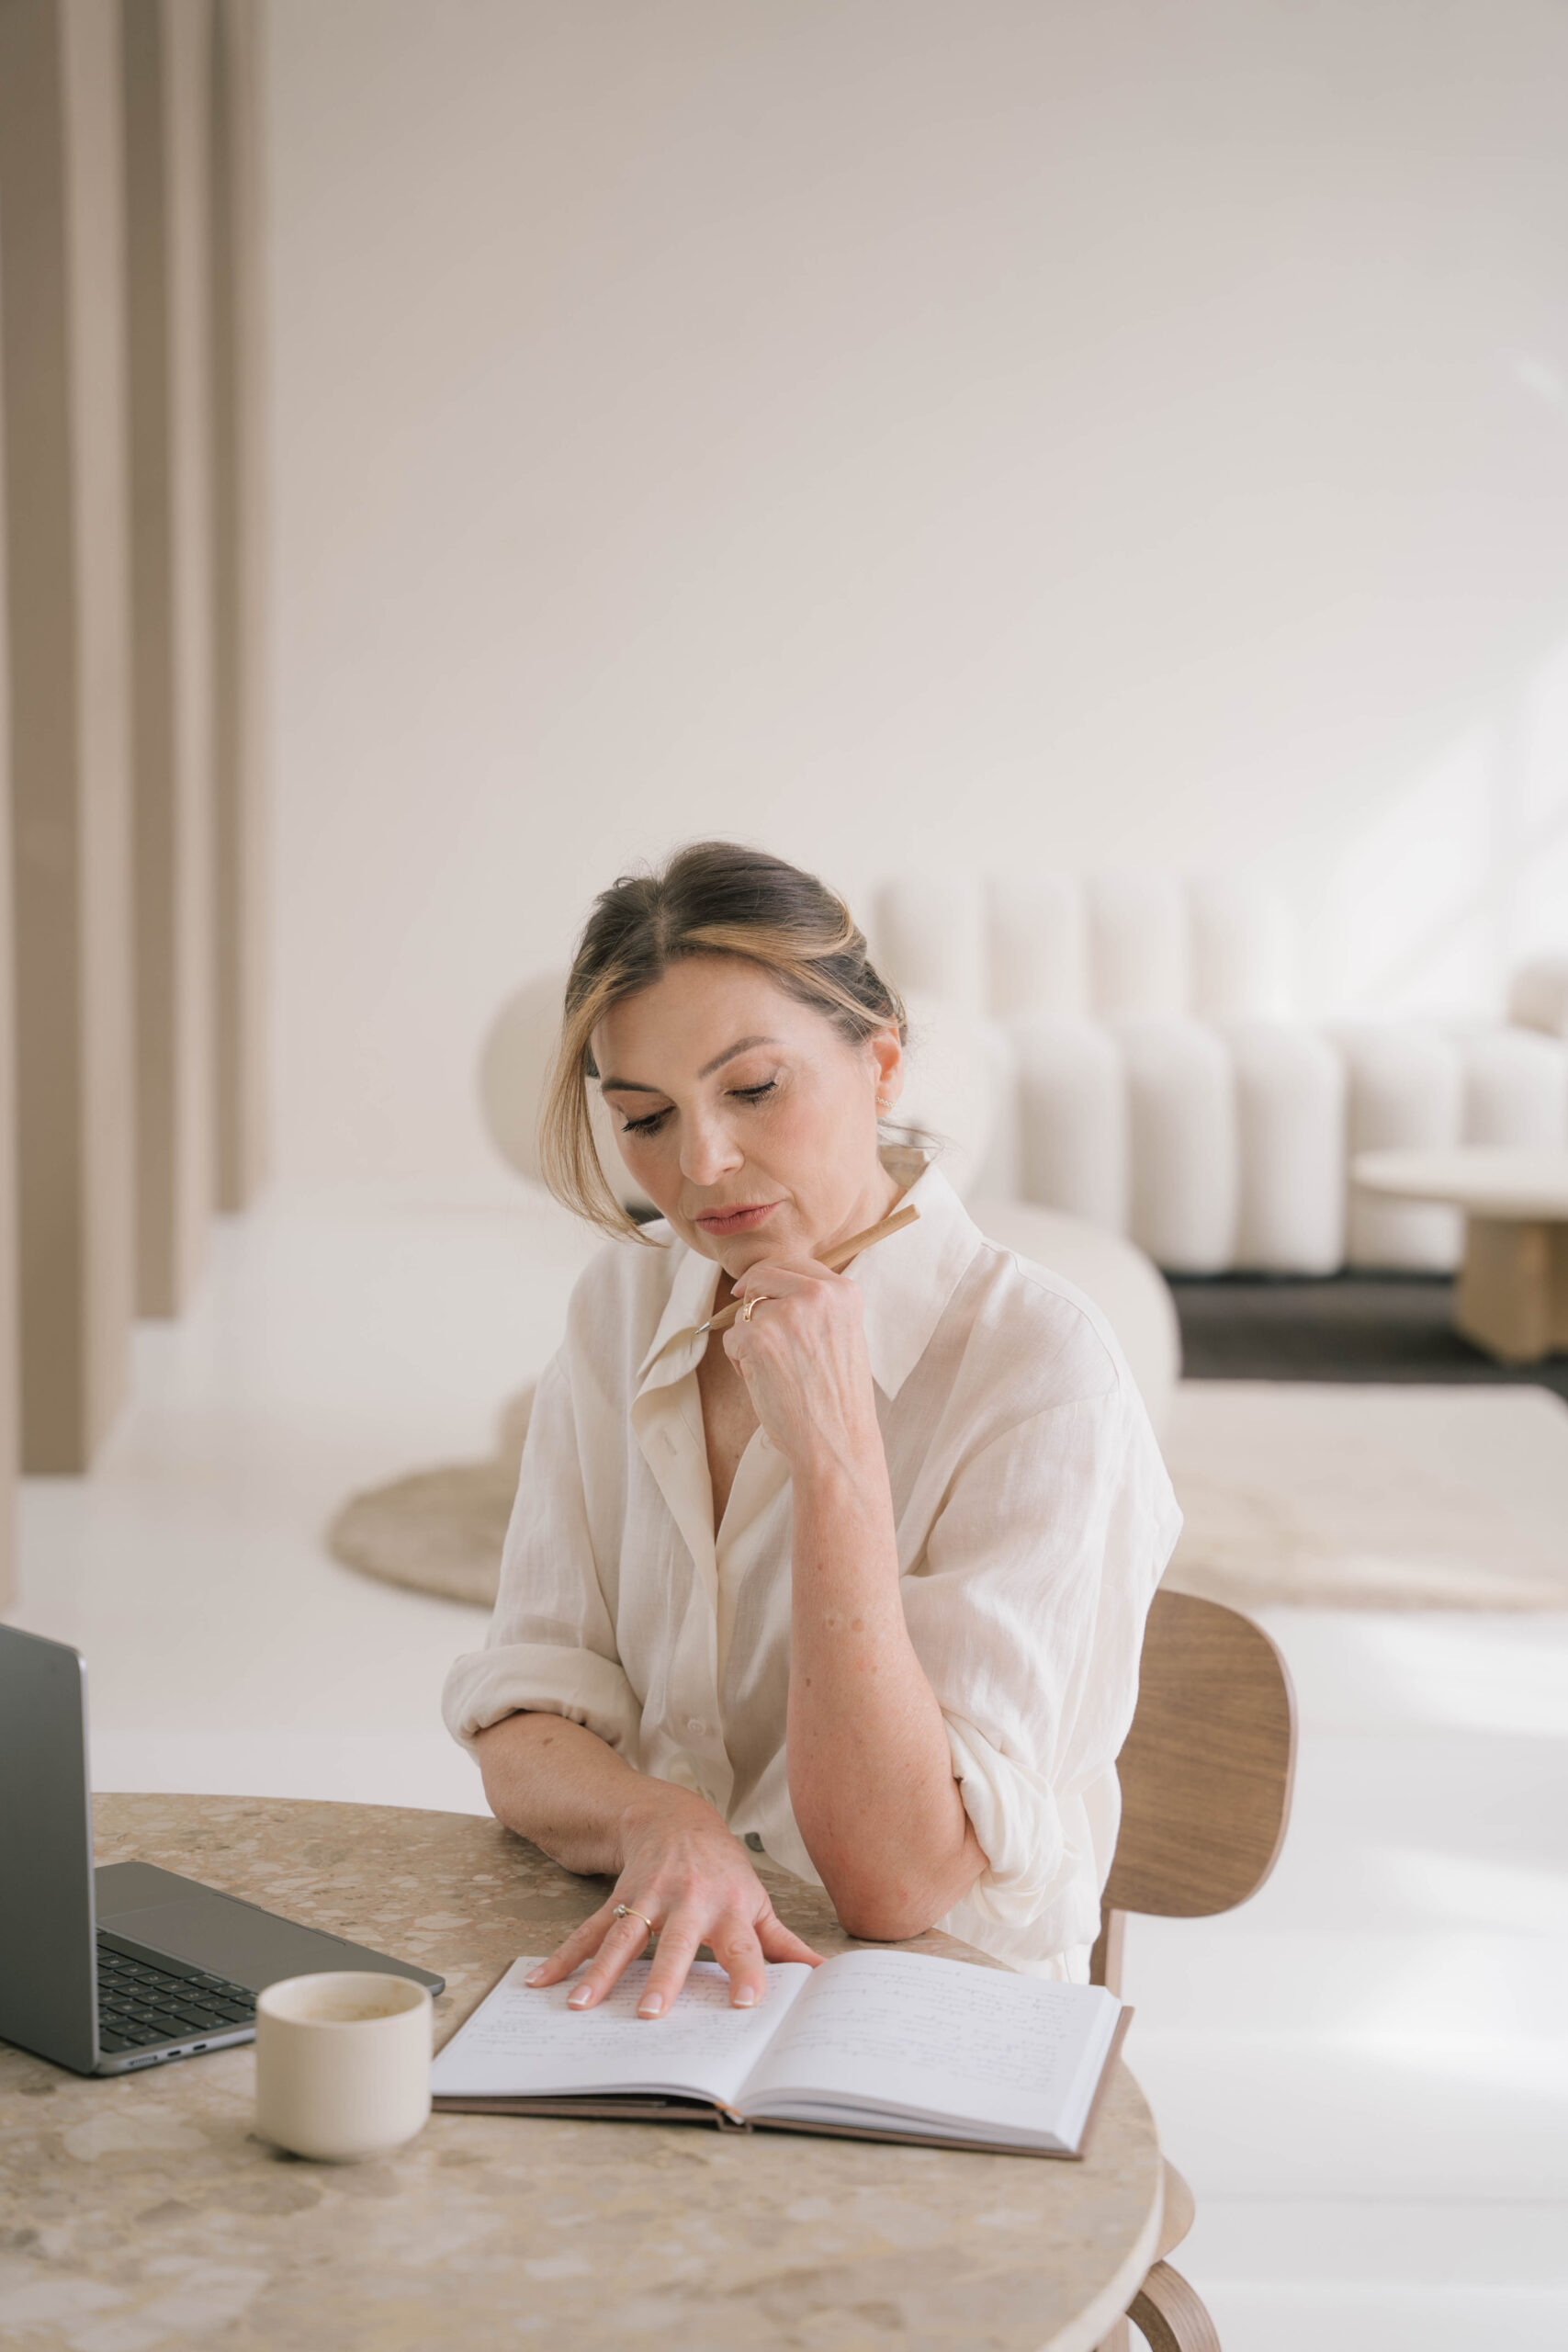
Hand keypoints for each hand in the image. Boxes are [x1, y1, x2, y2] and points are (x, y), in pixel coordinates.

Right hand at [524, 1787, 820, 2017]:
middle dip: (664, 1978)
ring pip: (624, 1937)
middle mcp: (689, 1902)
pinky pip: (590, 1930)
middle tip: (650, 2014)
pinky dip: (565, 1957)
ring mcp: (649, 1898)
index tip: (747, 2004)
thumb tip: (826, 1976)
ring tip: (580, 2005)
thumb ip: (784, 1944)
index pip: (744, 1946)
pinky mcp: (619, 1898)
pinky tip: (542, 1982)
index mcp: (729, 1909)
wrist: (676, 1818)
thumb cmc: (723, 1870)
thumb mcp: (757, 1900)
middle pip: (676, 1944)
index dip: (748, 1973)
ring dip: (600, 1973)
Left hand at [723, 1255, 880, 1472]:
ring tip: (776, 1371)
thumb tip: (771, 1286)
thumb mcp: (843, 1335)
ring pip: (746, 1310)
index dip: (771, 1278)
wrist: (837, 1440)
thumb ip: (817, 1307)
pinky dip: (739, 1361)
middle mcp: (817, 1294)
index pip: (795, 1264)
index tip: (756, 1289)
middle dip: (751, 1298)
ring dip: (750, 1337)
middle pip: (763, 1275)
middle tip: (753, 1328)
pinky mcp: (757, 1337)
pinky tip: (764, 1383)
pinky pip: (732, 1339)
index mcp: (843, 1292)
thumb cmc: (838, 1398)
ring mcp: (785, 1314)